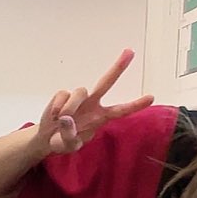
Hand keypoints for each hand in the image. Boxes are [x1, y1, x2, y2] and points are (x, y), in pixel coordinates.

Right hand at [34, 49, 154, 157]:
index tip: (151, 97)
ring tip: (61, 120)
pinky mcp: (64, 95)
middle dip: (118, 68)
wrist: (46, 138)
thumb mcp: (68, 146)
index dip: (135, 105)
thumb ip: (69, 136)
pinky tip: (54, 116)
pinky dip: (58, 106)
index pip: (120, 111)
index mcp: (100, 118)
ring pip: (81, 92)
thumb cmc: (63, 141)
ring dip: (71, 107)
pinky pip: (63, 94)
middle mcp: (92, 104)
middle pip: (106, 83)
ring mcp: (79, 99)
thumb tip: (67, 118)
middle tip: (130, 51)